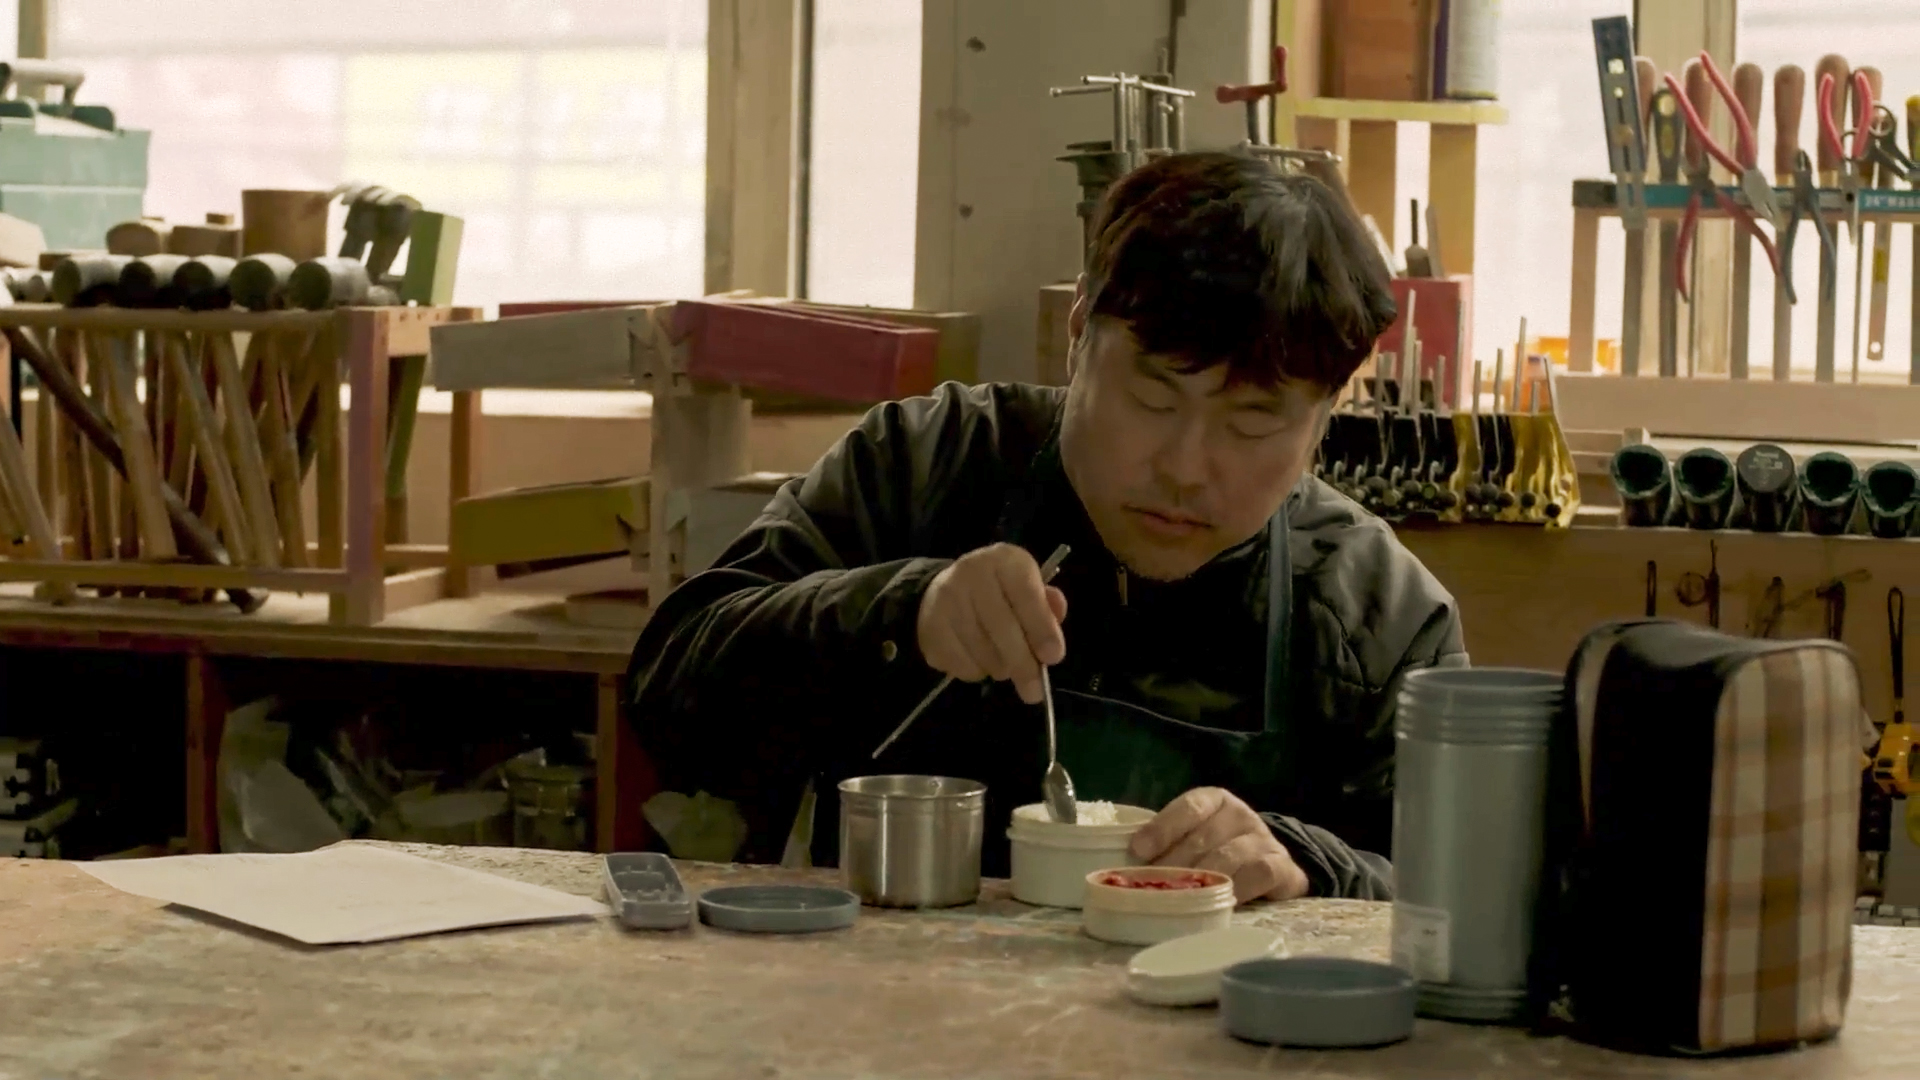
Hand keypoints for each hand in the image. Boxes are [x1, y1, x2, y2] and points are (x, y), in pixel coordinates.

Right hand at [916, 543, 1068, 703]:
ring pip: (982, 653)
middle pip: (1002, 628)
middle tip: (1035, 690)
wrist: (944, 590)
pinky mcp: (930, 629)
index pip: (1026, 594)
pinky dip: (976, 672)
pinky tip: (979, 658)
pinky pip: (961, 665)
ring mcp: (945, 600)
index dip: (1041, 628)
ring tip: (1004, 661)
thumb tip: (1055, 625)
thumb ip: (1047, 608)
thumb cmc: (1000, 593)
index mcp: (1004, 560)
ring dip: (1000, 668)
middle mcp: (971, 573)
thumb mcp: (1028, 589)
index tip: (1054, 657)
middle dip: (1023, 664)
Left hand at [1128, 787, 1309, 903]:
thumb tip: (1127, 863)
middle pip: (1203, 837)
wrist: (1272, 865)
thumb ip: (1169, 845)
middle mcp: (1240, 814)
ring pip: (1228, 856)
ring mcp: (1263, 839)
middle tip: (1151, 887)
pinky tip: (1220, 903)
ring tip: (1179, 899)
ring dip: (1201, 879)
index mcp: (1215, 800)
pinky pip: (1258, 875)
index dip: (1162, 828)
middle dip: (1173, 864)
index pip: (1189, 807)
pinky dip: (1236, 889)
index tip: (1138, 851)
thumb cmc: (1219, 851)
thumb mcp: (1195, 839)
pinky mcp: (1282, 866)